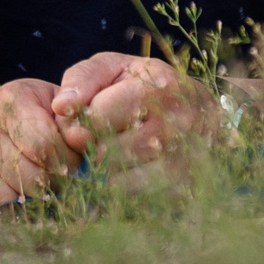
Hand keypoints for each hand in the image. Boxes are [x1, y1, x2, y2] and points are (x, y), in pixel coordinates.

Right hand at [0, 79, 78, 204]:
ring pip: (11, 193)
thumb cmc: (21, 115)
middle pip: (32, 174)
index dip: (66, 159)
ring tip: (27, 177)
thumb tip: (85, 136)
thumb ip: (72, 116)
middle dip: (51, 180)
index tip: (69, 159)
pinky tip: (3, 183)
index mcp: (10, 100)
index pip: (47, 146)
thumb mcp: (48, 103)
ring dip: (28, 193)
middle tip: (51, 174)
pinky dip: (3, 200)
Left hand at [50, 52, 221, 178]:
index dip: (81, 121)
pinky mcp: (185, 186)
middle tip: (97, 140)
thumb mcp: (115, 68)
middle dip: (92, 147)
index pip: (99, 116)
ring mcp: (185, 158)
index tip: (85, 120)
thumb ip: (83, 79)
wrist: (202, 110)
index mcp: (159, 87)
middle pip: (108, 150)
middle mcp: (178, 123)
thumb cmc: (148, 85)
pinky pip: (135, 196)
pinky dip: (123, 186)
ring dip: (106, 169)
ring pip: (120, 177)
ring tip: (112, 153)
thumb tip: (60, 107)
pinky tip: (127, 170)